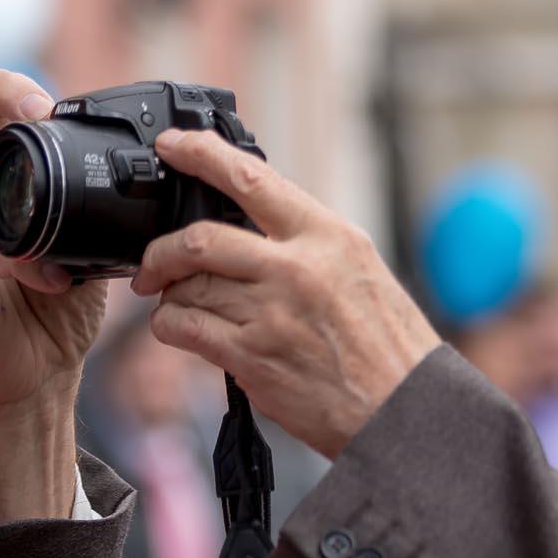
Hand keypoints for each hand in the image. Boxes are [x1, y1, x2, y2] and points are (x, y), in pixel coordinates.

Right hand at [0, 69, 109, 517]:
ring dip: (20, 213)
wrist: (36, 375)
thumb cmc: (58, 306)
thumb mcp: (89, 241)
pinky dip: (12, 262)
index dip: (7, 94)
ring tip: (60, 237)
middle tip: (55, 152)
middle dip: (17, 147)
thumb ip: (96, 201)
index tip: (43, 107)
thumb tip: (145, 162)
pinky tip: (49, 275)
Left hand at [132, 129, 440, 458]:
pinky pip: (185, 328)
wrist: (405, 410)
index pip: (252, 179)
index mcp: (330, 238)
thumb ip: (308, 245)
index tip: (173, 147)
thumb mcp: (362, 271)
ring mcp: (272, 314)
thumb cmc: (390, 347)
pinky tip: (178, 328)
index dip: (202, 155)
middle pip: (201, 239)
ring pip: (188, 286)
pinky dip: (170, 325)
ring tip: (173, 301)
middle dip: (161, 251)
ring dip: (168, 293)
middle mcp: (298, 269)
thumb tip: (249, 228)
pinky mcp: (253, 358)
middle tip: (152, 262)